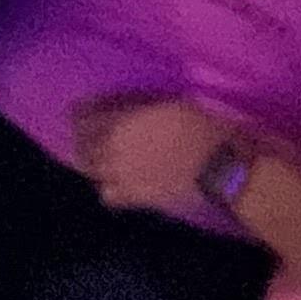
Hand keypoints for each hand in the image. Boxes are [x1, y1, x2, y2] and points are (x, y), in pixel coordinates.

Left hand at [81, 97, 235, 216]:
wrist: (221, 165)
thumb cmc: (202, 124)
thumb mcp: (168, 102)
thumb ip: (137, 106)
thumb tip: (122, 106)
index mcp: (118, 123)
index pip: (82, 117)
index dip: (79, 113)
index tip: (81, 109)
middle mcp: (111, 150)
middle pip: (80, 146)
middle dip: (81, 139)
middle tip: (87, 134)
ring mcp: (120, 176)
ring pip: (89, 171)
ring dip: (91, 163)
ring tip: (99, 158)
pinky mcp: (134, 198)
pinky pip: (108, 195)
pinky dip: (107, 188)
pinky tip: (115, 183)